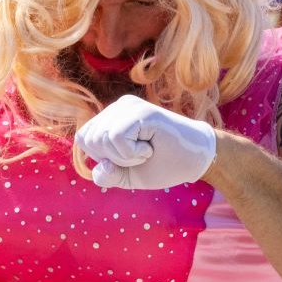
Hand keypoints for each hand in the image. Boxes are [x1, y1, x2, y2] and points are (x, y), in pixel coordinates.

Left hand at [74, 95, 216, 189]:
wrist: (197, 161)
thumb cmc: (164, 165)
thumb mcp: (128, 176)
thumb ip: (108, 174)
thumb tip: (100, 167)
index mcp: (111, 118)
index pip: (84, 139)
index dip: (103, 158)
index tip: (129, 158)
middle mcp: (118, 107)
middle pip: (89, 140)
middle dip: (113, 158)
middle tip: (140, 154)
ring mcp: (129, 106)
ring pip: (102, 139)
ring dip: (125, 157)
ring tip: (146, 150)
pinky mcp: (141, 111)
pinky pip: (116, 138)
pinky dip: (131, 153)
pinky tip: (150, 148)